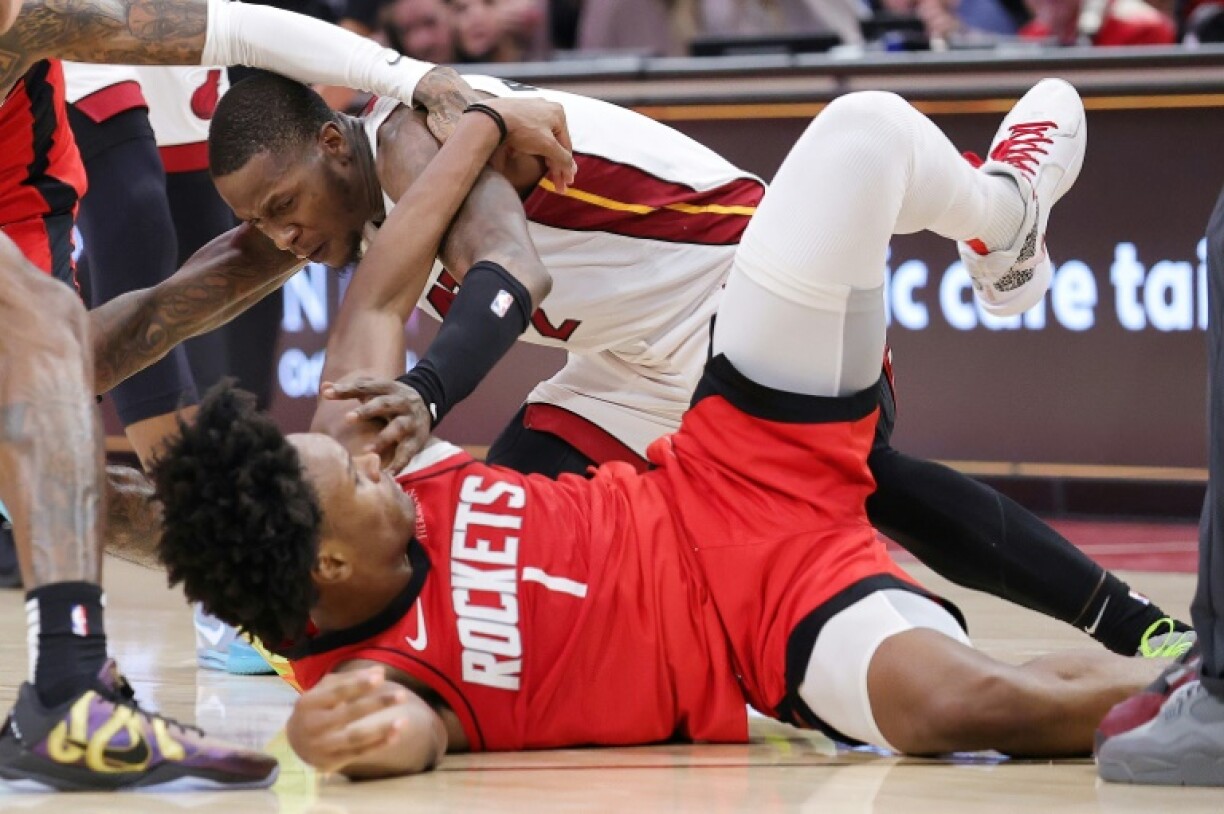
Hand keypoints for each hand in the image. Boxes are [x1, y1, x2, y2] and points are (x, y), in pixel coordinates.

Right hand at [286, 667, 411, 773]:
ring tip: (404, 720)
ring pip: (355, 738)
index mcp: (309, 702)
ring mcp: (321, 747)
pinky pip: (358, 753)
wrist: (293, 742)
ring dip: (381, 729)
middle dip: (376, 704)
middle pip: (348, 714)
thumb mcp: (325, 689)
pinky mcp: (329, 763)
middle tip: (402, 695)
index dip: (358, 685)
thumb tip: (380, 671)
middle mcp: (313, 726)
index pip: (336, 692)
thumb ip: (351, 679)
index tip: (380, 678)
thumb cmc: (315, 708)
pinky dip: (378, 745)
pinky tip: (396, 736)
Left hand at [321, 375, 431, 471]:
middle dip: (367, 411)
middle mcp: (400, 402)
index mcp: (387, 388)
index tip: (327, 394)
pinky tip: (388, 474)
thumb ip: (349, 390)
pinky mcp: (417, 439)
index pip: (365, 386)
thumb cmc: (390, 400)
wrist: (426, 404)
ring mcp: (411, 420)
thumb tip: (324, 387)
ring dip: (384, 439)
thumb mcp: (374, 391)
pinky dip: (399, 463)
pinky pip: (409, 451)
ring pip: (398, 427)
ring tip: (368, 451)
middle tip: (347, 418)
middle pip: (383, 404)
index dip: (347, 389)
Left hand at [483, 97, 576, 192]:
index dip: (567, 166)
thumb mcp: (547, 146)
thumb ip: (562, 158)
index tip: (567, 183)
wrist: (492, 117)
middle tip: (558, 184)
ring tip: (547, 174)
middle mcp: (547, 107)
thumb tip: (571, 169)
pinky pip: (531, 133)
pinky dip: (534, 147)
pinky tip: (533, 156)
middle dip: (557, 165)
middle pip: (555, 143)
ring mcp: (531, 109)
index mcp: (558, 113)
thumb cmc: (523, 130)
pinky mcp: (517, 113)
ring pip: (543, 138)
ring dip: (546, 157)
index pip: (567, 145)